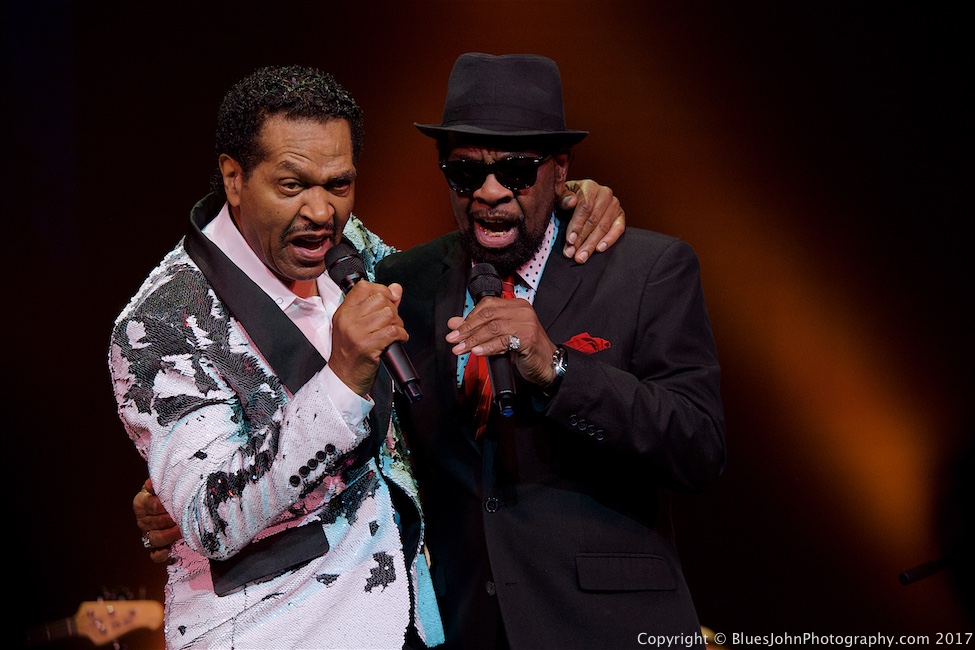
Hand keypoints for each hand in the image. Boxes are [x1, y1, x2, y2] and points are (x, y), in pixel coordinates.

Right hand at [134, 478, 181, 563]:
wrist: (170, 502)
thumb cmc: (168, 491)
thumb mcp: (164, 484)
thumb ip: (161, 483)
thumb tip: (155, 481)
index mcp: (141, 502)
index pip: (152, 505)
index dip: (165, 505)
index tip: (179, 502)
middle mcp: (142, 520)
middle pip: (155, 522)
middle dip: (171, 520)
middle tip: (185, 516)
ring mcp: (147, 534)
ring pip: (155, 539)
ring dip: (169, 535)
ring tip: (183, 529)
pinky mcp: (154, 547)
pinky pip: (155, 555)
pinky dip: (162, 554)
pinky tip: (170, 549)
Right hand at [329, 281, 407, 395]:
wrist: (344, 377)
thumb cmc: (350, 353)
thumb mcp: (357, 325)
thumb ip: (376, 305)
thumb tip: (396, 288)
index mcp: (344, 312)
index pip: (364, 287)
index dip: (382, 290)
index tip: (389, 299)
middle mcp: (348, 320)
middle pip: (380, 299)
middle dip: (392, 309)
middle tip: (391, 322)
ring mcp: (357, 333)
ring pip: (389, 314)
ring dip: (397, 323)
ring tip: (393, 332)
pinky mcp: (368, 346)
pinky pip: (393, 331)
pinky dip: (401, 335)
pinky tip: (397, 339)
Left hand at [445, 298, 556, 386]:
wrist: (548, 365)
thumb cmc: (526, 350)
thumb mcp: (500, 336)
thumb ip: (479, 328)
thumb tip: (455, 324)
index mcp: (515, 305)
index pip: (487, 304)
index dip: (469, 317)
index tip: (456, 330)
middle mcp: (521, 311)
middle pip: (488, 315)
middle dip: (467, 328)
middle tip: (454, 339)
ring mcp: (526, 323)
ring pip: (493, 327)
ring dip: (473, 339)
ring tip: (461, 348)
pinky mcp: (528, 338)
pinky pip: (503, 341)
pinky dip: (488, 347)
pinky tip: (478, 352)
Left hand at [558, 179, 624, 262]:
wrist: (578, 199)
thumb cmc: (567, 200)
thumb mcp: (560, 196)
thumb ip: (563, 197)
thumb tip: (571, 202)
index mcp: (589, 186)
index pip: (585, 207)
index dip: (577, 225)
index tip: (570, 240)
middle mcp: (605, 193)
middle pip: (594, 219)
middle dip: (582, 239)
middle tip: (573, 254)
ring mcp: (614, 205)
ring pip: (604, 227)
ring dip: (592, 244)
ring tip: (582, 257)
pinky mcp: (620, 215)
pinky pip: (618, 229)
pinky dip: (609, 240)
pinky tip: (599, 249)